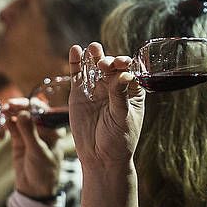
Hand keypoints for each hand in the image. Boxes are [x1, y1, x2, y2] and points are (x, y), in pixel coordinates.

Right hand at [6, 98, 63, 199]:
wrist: (34, 189)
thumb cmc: (44, 171)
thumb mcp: (38, 152)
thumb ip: (30, 133)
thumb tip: (24, 113)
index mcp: (54, 130)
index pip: (42, 111)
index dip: (30, 104)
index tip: (17, 104)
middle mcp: (43, 129)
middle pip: (29, 112)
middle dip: (18, 107)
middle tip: (7, 106)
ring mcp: (30, 134)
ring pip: (19, 118)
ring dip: (11, 114)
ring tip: (1, 112)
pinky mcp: (19, 140)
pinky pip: (13, 127)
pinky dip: (7, 123)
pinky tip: (2, 122)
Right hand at [68, 43, 144, 170]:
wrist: (99, 158)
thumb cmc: (118, 141)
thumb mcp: (123, 118)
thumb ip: (120, 96)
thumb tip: (123, 74)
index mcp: (131, 91)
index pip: (129, 71)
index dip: (125, 64)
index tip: (121, 64)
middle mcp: (114, 86)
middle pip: (111, 66)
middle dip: (109, 61)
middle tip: (105, 65)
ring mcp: (96, 88)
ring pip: (95, 66)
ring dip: (94, 55)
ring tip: (93, 48)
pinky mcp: (79, 93)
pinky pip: (78, 74)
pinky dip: (76, 61)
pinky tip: (75, 50)